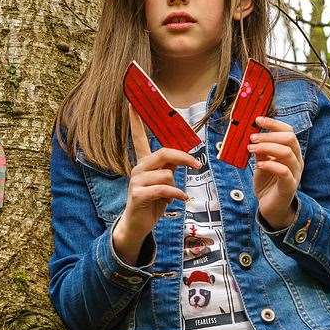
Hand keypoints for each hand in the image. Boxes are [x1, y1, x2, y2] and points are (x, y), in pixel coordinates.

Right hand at [112, 107, 200, 261]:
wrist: (137, 224)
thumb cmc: (152, 202)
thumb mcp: (164, 183)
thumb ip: (169, 168)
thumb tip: (184, 158)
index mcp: (143, 163)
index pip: (138, 137)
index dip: (136, 121)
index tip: (132, 104)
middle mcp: (138, 168)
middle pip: (163, 153)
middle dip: (184, 158)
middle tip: (197, 164)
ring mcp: (136, 181)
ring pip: (166, 174)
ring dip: (176, 187)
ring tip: (175, 196)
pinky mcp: (138, 194)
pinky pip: (164, 189)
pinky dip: (176, 195)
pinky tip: (180, 200)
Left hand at [249, 116, 302, 229]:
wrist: (271, 207)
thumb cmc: (268, 184)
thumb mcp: (262, 163)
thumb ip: (260, 151)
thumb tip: (253, 135)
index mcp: (291, 152)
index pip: (288, 131)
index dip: (274, 123)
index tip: (257, 120)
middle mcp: (296, 160)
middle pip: (289, 138)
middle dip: (268, 135)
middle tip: (251, 138)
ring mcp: (295, 173)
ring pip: (287, 152)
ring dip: (266, 147)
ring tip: (251, 149)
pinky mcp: (289, 186)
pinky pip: (283, 171)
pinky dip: (270, 164)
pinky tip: (258, 165)